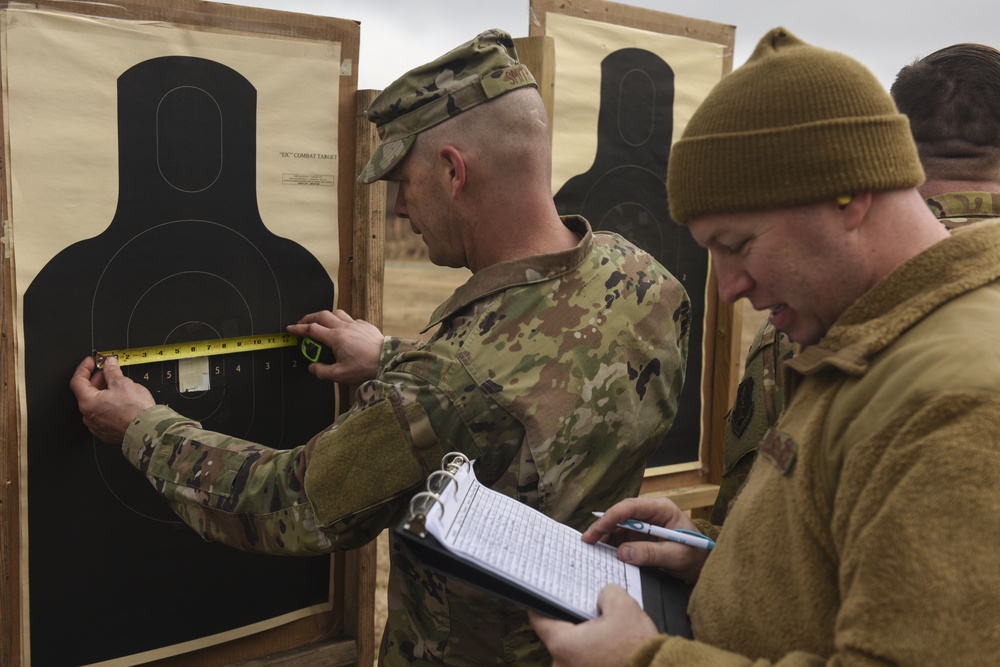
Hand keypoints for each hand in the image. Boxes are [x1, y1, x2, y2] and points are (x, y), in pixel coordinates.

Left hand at [70, 355, 154, 443]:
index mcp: (88, 403)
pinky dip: (108, 405)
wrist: (148, 430)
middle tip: (107, 370)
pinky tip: (120, 400)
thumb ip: (112, 371)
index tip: (91, 361)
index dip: (84, 368)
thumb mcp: (123, 383)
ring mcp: (97, 426)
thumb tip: (109, 364)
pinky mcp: (107, 432)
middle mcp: (89, 416)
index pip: (78, 381)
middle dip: (96, 379)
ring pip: (96, 404)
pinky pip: (104, 414)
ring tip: (117, 385)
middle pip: (87, 392)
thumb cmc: (136, 411)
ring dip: (103, 392)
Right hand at [287, 309, 383, 384]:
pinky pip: (351, 319)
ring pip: (337, 313)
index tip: (290, 329)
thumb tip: (312, 367)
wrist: (388, 360)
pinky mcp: (366, 325)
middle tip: (302, 323)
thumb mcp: (340, 375)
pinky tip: (343, 329)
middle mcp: (345, 327)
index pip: (312, 329)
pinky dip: (343, 321)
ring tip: (321, 322)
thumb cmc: (366, 367)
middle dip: (309, 317)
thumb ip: (322, 371)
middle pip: (322, 315)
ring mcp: (356, 324)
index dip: (298, 329)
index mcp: (336, 338)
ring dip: (326, 316)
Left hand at [530, 585, 658, 666]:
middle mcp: (562, 665)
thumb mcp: (624, 606)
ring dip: (584, 640)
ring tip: (602, 629)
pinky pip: (582, 662)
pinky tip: (608, 645)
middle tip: (586, 611)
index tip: (544, 595)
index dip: (541, 603)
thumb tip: (603, 595)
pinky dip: (591, 654)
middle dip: (572, 622)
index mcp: (564, 645)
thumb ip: (606, 592)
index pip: (539, 619)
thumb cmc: (638, 650)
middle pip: (557, 635)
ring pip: (572, 651)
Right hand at [585, 497, 709, 584]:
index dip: (612, 516)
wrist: (705, 566)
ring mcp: (645, 525)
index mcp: (661, 509)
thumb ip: (651, 553)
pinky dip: (612, 545)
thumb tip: (623, 552)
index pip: (631, 507)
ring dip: (606, 536)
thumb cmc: (697, 556)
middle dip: (604, 526)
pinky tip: (603, 552)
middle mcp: (651, 513)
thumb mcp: (677, 555)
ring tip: (591, 547)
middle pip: (622, 515)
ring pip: (620, 526)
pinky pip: (623, 538)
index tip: (598, 528)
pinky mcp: (642, 537)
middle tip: (587, 539)